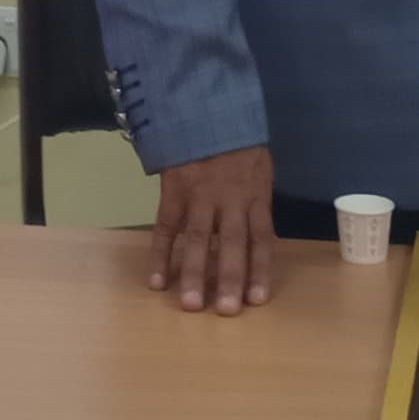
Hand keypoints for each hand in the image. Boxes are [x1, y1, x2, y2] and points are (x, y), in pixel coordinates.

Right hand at [149, 145, 275, 313]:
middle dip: (230, 278)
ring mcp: (200, 195)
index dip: (260, 270)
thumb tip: (257, 240)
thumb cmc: (237, 142)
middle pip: (232, 243)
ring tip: (191, 306)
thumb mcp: (259, 168)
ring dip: (194, 274)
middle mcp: (230, 199)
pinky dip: (160, 254)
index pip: (261, 238)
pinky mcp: (173, 189)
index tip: (257, 300)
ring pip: (198, 239)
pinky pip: (166, 226)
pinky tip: (157, 282)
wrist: (204, 107)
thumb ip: (257, 202)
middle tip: (226, 312)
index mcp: (255, 195)